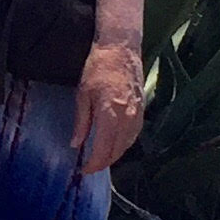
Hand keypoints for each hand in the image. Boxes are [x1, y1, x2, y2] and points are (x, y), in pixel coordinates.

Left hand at [70, 38, 145, 176]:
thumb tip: (76, 145)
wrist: (121, 49)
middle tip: (90, 167)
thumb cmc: (98, 68)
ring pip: (128, 144)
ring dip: (115, 155)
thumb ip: (81, 122)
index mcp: (111, 114)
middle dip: (104, 162)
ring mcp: (138, 114)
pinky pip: (134, 134)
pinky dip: (124, 144)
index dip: (94, 164)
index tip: (84, 170)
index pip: (103, 149)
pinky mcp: (142, 110)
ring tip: (101, 159)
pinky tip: (115, 144)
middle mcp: (128, 118)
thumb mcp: (82, 95)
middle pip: (117, 150)